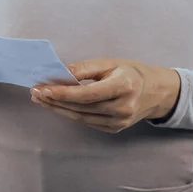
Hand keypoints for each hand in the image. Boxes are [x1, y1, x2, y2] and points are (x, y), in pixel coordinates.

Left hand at [30, 58, 180, 132]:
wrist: (157, 93)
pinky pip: (87, 121)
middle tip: (35, 92)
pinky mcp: (114, 129)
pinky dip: (70, 113)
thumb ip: (85, 68)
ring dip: (57, 108)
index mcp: (123, 87)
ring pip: (80, 117)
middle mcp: (122, 107)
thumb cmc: (132, 73)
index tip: (41, 88)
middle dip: (54, 100)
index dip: (61, 92)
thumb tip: (61, 73)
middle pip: (79, 107)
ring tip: (41, 99)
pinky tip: (57, 105)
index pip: (85, 94)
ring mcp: (119, 122)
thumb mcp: (111, 62)